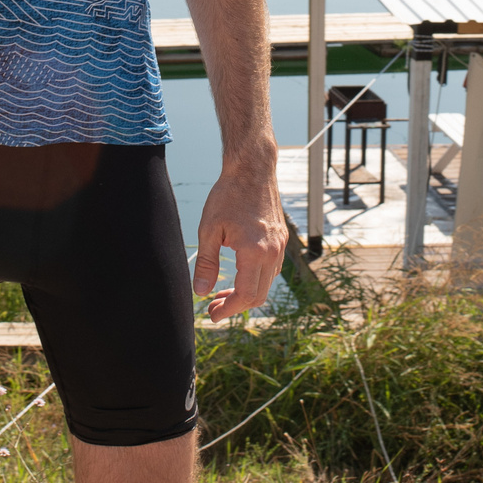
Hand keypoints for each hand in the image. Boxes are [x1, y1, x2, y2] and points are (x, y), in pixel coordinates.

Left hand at [192, 144, 285, 321]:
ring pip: (267, 283)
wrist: (252, 169)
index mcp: (254, 252)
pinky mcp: (281, 239)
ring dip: (247, 293)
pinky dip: (256, 279)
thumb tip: (201, 292)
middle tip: (214, 307)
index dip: (229, 309)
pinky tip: (239, 273)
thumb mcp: (209, 229)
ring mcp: (280, 246)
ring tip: (223, 292)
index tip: (212, 314)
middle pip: (259, 295)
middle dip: (236, 306)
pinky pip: (272, 269)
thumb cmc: (228, 195)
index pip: (245, 295)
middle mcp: (272, 252)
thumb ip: (206, 263)